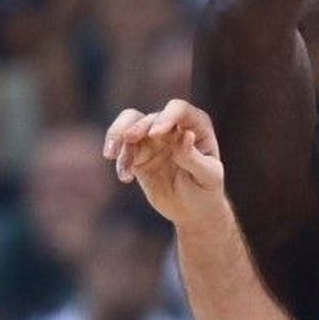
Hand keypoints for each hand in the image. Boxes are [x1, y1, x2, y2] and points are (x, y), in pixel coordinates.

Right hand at [103, 99, 227, 227]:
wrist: (193, 210)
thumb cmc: (206, 189)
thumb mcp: (207, 176)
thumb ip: (193, 157)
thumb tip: (185, 135)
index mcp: (196, 126)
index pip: (178, 109)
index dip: (166, 117)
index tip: (155, 133)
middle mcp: (172, 127)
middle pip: (149, 117)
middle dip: (136, 126)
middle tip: (128, 138)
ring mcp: (153, 140)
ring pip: (129, 125)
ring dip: (117, 136)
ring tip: (111, 155)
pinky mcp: (138, 155)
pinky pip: (123, 150)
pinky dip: (119, 160)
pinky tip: (125, 177)